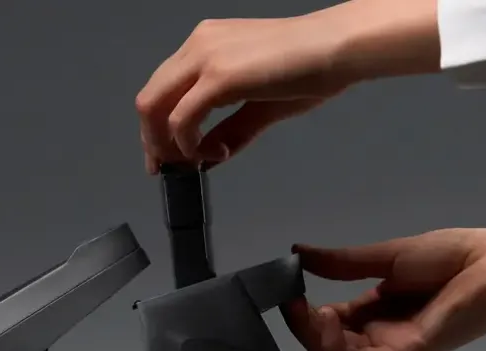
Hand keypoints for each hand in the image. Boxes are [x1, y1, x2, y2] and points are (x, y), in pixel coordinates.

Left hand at [135, 0, 439, 172]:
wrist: (336, 49)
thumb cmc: (307, 71)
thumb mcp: (258, 108)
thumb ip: (228, 131)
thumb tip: (206, 157)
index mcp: (205, 47)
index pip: (162, 90)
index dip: (156, 130)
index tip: (165, 159)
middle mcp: (197, 46)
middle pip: (149, 100)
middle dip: (153, 142)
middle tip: (169, 170)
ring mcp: (204, 58)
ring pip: (155, 108)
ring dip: (166, 145)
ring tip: (192, 164)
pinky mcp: (218, 76)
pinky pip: (182, 119)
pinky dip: (188, 145)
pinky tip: (212, 154)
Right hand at [283, 228, 485, 350]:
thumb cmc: (450, 257)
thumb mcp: (386, 257)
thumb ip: (342, 263)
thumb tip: (298, 252)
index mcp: (377, 312)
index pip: (332, 322)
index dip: (306, 312)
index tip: (286, 289)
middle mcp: (381, 333)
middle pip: (331, 344)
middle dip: (305, 328)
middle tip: (291, 303)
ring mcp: (394, 347)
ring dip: (317, 340)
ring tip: (306, 312)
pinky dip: (339, 347)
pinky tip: (325, 323)